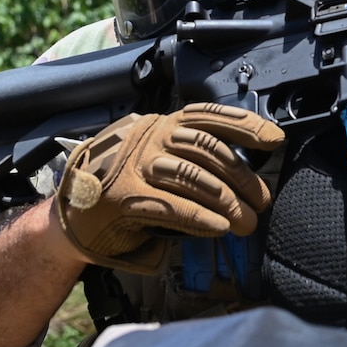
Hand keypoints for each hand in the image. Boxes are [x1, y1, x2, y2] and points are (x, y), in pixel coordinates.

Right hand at [55, 103, 284, 271]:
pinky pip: (171, 205)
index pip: (208, 117)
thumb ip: (190, 159)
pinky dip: (199, 218)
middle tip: (261, 202)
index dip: (245, 125)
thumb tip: (245, 176)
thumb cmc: (125, 188)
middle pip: (208, 149)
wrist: (72, 213)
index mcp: (161, 125)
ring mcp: (134, 165)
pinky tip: (219, 228)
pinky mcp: (123, 196)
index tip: (275, 140)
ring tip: (247, 223)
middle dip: (242, 177)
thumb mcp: (156, 161)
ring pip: (193, 177)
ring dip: (228, 202)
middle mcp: (149, 137)